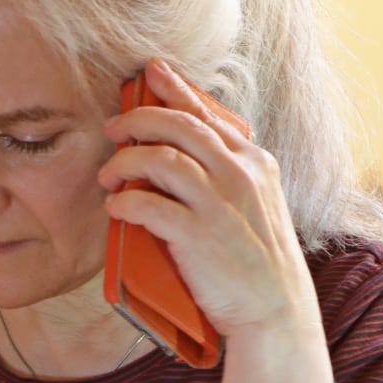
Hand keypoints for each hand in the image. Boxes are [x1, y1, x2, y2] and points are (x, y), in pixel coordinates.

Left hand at [97, 59, 320, 340]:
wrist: (274, 310)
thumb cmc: (255, 261)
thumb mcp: (255, 205)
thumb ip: (228, 175)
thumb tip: (181, 157)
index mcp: (255, 162)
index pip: (209, 114)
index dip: (176, 89)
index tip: (150, 72)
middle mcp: (241, 174)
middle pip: (181, 126)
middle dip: (139, 120)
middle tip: (112, 129)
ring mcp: (221, 203)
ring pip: (161, 159)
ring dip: (124, 162)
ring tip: (108, 176)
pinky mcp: (199, 235)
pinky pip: (149, 205)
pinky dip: (124, 202)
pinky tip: (115, 207)